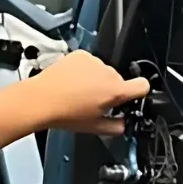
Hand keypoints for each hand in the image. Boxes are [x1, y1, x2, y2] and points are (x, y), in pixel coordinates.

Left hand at [27, 51, 150, 135]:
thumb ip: (115, 127)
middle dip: (109, 90)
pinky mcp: (80, 55)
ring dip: (96, 80)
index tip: (131, 97)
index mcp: (115, 91)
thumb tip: (122, 125)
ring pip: (103, 72)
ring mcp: (94, 62)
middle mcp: (108, 73)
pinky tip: (72, 82)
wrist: (40, 99)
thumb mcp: (94, 128)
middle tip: (93, 102)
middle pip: (119, 80)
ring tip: (78, 92)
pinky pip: (89, 63)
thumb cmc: (64, 114)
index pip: (143, 85)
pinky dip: (84, 71)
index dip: (139, 92)